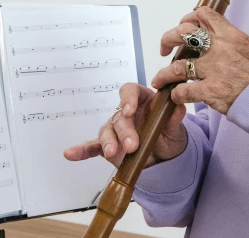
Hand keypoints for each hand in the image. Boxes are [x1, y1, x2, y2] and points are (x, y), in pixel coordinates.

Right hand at [63, 83, 187, 167]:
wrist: (168, 158)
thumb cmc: (170, 135)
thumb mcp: (176, 127)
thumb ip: (175, 118)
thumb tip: (178, 107)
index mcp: (142, 101)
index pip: (130, 91)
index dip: (128, 98)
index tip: (130, 110)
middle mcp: (126, 113)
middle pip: (119, 116)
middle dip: (124, 131)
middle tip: (133, 145)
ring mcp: (116, 130)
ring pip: (107, 131)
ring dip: (108, 141)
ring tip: (112, 153)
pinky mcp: (109, 147)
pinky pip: (93, 146)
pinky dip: (82, 150)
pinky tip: (70, 153)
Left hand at [152, 6, 248, 113]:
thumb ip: (234, 43)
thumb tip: (223, 39)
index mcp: (231, 35)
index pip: (204, 15)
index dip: (188, 18)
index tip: (183, 26)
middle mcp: (219, 48)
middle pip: (182, 34)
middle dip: (168, 39)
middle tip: (164, 49)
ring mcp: (214, 70)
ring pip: (177, 66)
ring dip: (164, 74)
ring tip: (159, 80)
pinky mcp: (211, 91)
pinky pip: (184, 91)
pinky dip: (177, 94)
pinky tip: (176, 97)